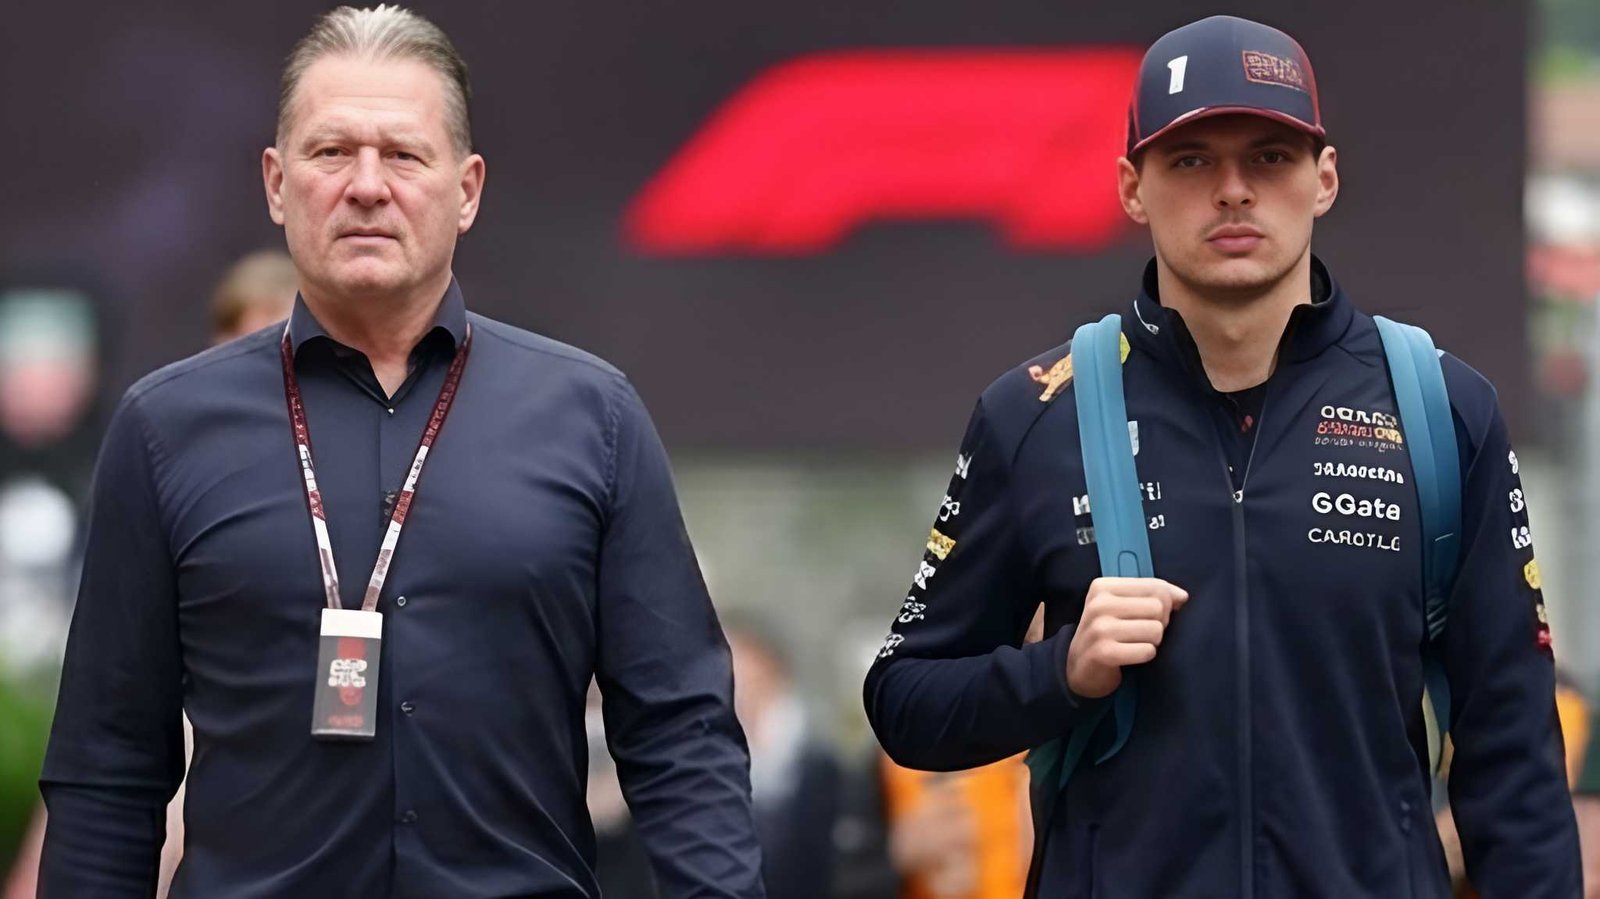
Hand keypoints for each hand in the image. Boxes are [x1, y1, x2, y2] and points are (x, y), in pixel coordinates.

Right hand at [1065, 577, 1187, 698]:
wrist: (1079, 666)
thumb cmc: (1108, 632)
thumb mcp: (1123, 605)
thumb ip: (1154, 595)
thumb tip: (1182, 597)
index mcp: (1103, 586)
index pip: (1156, 586)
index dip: (1165, 603)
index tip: (1151, 615)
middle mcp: (1099, 604)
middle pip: (1159, 608)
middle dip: (1159, 623)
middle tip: (1142, 632)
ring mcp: (1100, 628)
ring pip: (1156, 630)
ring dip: (1153, 641)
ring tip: (1135, 643)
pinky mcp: (1104, 652)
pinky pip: (1147, 651)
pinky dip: (1145, 656)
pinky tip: (1131, 656)